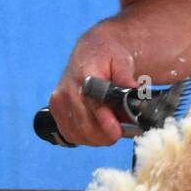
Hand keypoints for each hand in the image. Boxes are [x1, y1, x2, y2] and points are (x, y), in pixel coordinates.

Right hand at [47, 31, 139, 145]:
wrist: (88, 51)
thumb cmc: (106, 56)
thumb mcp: (121, 59)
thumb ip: (125, 76)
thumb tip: (134, 90)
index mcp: (85, 76)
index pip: (94, 105)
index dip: (106, 123)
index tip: (117, 132)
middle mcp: (67, 90)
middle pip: (86, 125)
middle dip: (106, 135)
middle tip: (121, 133)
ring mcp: (59, 101)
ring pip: (78, 133)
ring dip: (97, 138)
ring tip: (110, 131)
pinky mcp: (55, 109)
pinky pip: (70, 133)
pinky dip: (85, 138)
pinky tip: (96, 131)